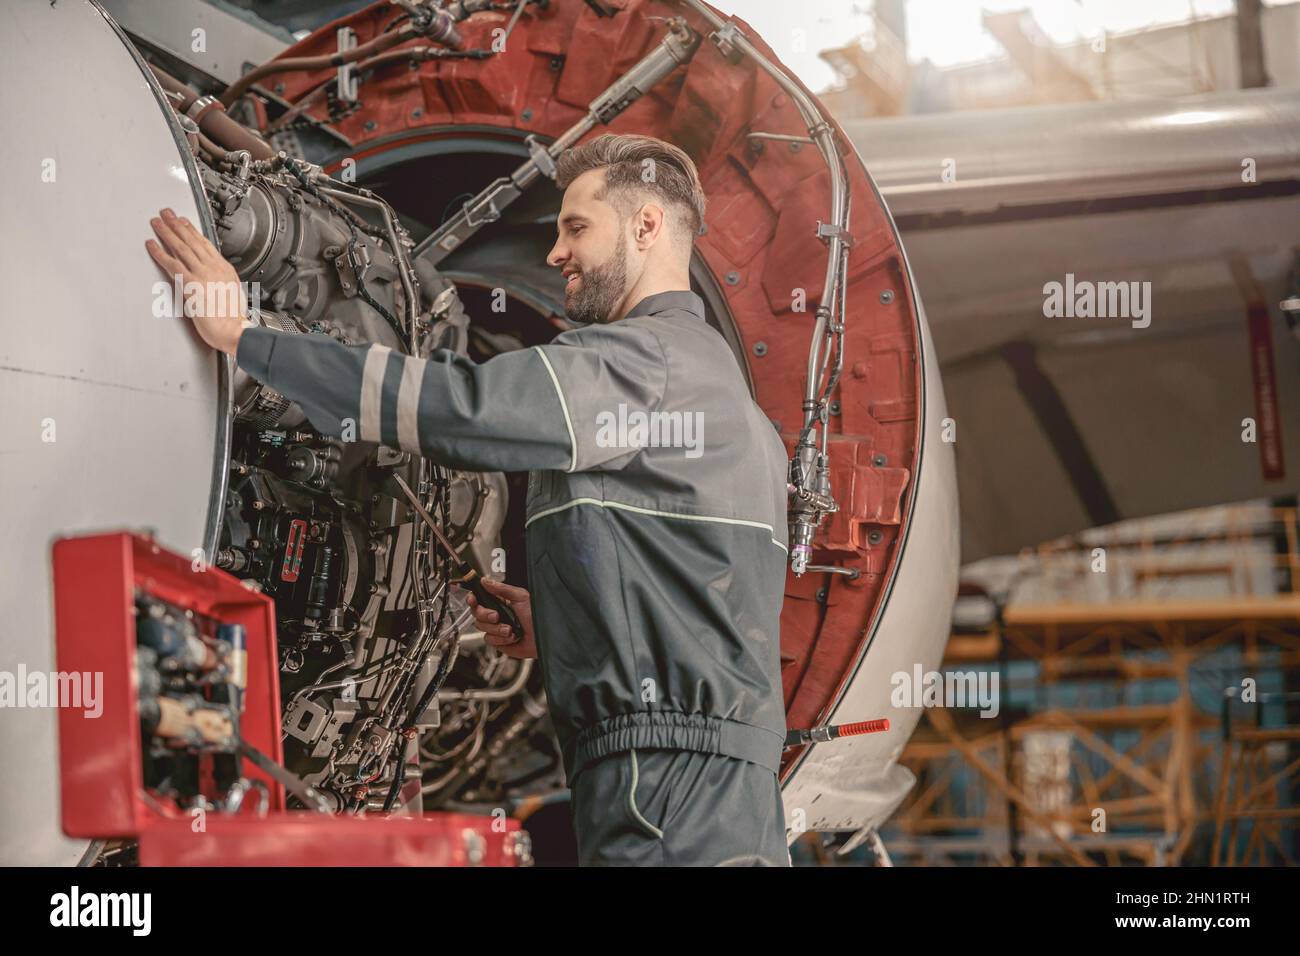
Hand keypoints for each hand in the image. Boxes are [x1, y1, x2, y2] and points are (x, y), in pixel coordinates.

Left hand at [146, 208, 246, 355]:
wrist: (234, 329)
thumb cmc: (233, 318)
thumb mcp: (233, 293)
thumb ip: (221, 282)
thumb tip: (214, 279)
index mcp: (225, 269)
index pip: (206, 244)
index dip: (192, 231)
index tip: (184, 222)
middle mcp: (213, 268)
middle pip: (192, 241)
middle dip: (177, 225)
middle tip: (167, 214)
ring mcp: (202, 274)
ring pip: (181, 247)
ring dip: (167, 232)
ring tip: (157, 222)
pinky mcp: (190, 284)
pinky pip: (171, 264)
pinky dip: (160, 252)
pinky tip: (152, 245)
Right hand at [465, 579, 536, 658]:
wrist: (543, 636)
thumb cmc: (537, 615)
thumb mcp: (520, 597)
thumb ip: (501, 589)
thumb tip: (485, 581)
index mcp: (500, 602)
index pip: (479, 599)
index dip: (473, 599)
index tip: (472, 599)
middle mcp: (496, 615)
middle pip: (476, 614)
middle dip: (485, 615)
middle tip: (497, 616)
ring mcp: (496, 629)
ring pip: (482, 628)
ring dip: (497, 629)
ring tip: (510, 629)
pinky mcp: (498, 642)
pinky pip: (489, 639)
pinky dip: (501, 639)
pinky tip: (512, 637)